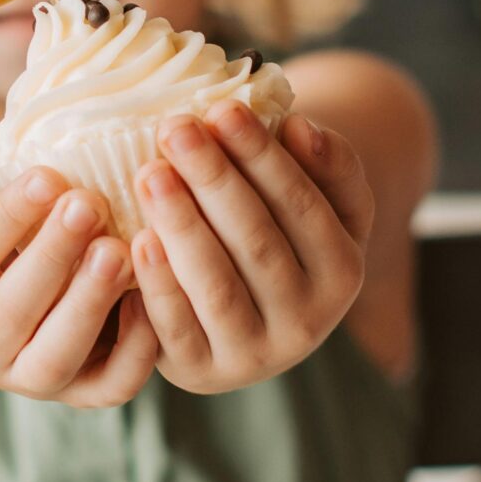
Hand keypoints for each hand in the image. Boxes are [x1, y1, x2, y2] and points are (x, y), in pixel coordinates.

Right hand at [0, 163, 159, 406]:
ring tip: (118, 251)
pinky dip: (134, 350)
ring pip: (54, 359)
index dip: (5, 219)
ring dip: (88, 304)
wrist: (32, 279)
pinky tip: (147, 298)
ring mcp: (29, 382)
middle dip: (51, 258)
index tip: (47, 177)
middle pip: (9, 315)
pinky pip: (110, 386)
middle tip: (88, 205)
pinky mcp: (82, 395)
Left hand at [130, 107, 373, 392]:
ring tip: (151, 173)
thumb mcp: (322, 198)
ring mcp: (255, 355)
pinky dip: (159, 285)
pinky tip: (137, 240)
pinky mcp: (202, 372)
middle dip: (214, 180)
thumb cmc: (281, 230)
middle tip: (175, 128)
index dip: (262, 156)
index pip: (302, 205)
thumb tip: (300, 128)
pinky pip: (178, 330)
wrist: (250, 312)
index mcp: (344, 271)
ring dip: (183, 226)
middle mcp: (309, 322)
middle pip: (258, 242)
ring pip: (218, 287)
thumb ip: (325, 162)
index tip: (222, 108)